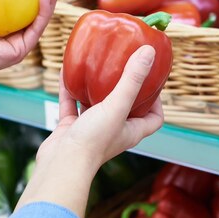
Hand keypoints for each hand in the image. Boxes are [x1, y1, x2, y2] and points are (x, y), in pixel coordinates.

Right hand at [39, 45, 163, 168]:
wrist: (61, 164)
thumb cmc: (94, 142)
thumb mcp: (117, 106)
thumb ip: (132, 80)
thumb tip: (149, 53)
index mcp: (131, 130)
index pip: (154, 118)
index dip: (157, 101)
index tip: (153, 81)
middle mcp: (114, 130)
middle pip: (125, 108)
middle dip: (124, 88)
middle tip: (122, 66)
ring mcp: (92, 130)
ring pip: (96, 105)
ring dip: (95, 87)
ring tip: (95, 66)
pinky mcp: (72, 128)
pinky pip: (72, 105)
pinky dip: (70, 90)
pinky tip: (66, 72)